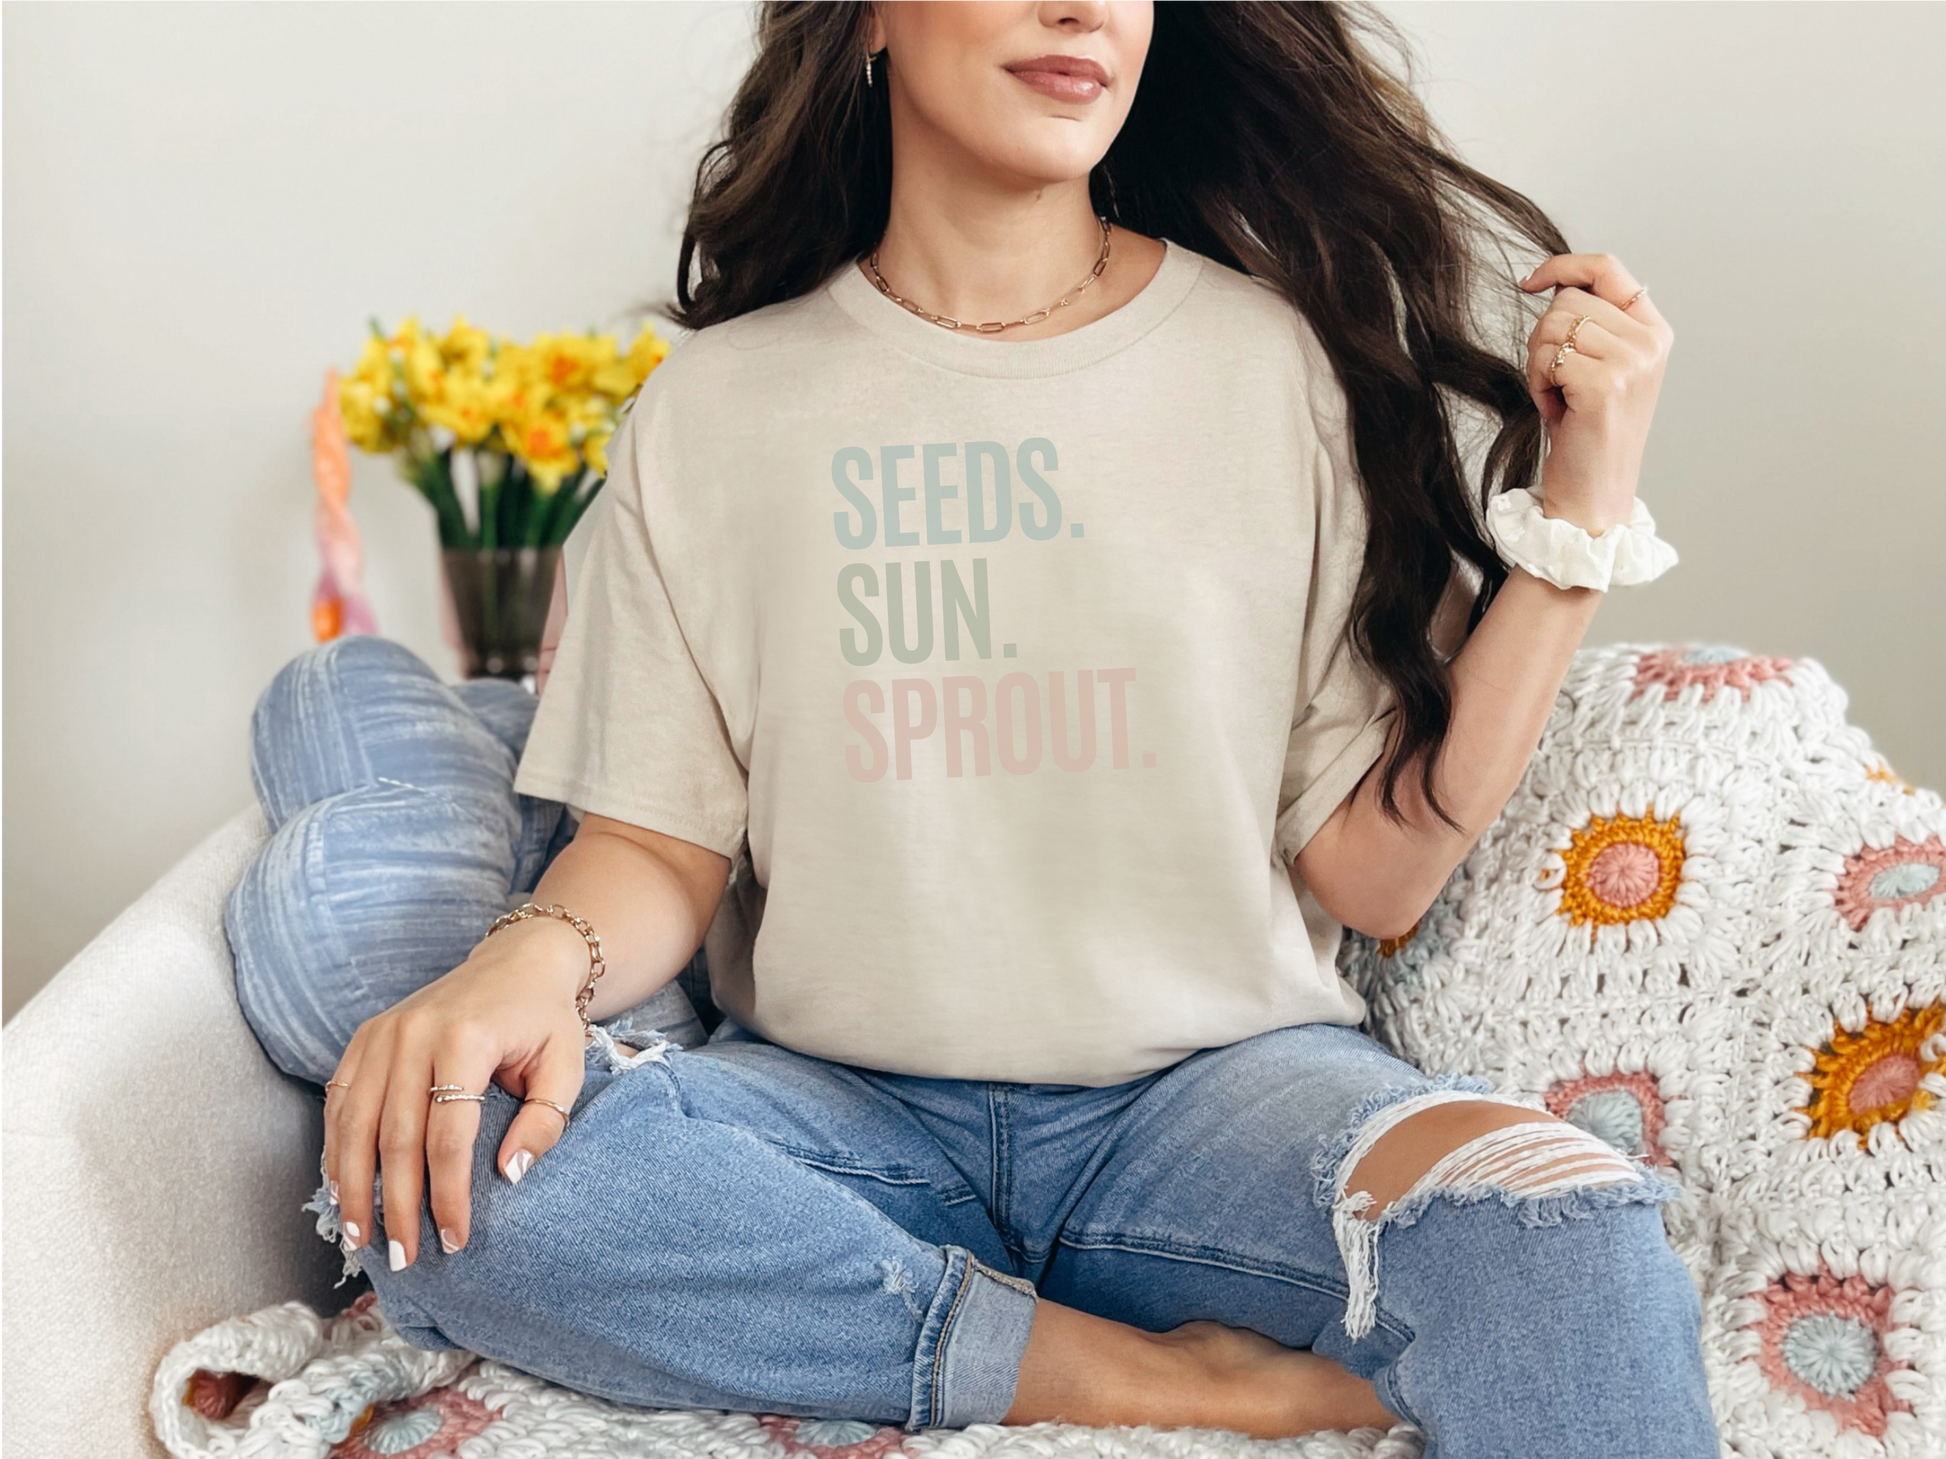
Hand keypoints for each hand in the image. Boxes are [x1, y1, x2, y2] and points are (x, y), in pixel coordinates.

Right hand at [322, 915, 591, 1267]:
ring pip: (355, 1124)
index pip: (448, 1135)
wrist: (517, 961)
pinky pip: (340, 1101)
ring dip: (354, 1187)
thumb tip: (508, 1176)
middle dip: (397, 1205)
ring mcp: (382, 1033)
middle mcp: (414, 1034)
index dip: (448, 1194)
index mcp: (465, 1039)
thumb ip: (544, 1122)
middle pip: (396, 1137)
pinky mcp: (365, 1037)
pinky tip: (342, 1190)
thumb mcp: (565, 1066)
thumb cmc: (544, 1019)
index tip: (455, 1239)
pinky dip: (337, 1149)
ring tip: (360, 1239)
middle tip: (404, 1258)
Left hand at [1519, 253, 1674, 533]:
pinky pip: (1547, 358)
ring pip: (1553, 326)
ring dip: (1540, 365)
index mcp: (1654, 330)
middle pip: (1568, 300)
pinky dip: (1539, 385)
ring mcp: (1633, 361)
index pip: (1607, 267)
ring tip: (1560, 399)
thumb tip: (1554, 282)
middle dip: (1545, 339)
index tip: (1530, 282)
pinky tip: (1558, 411)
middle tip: (1557, 382)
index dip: (1563, 266)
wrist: (1595, 494)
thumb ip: (1592, 323)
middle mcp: (1650, 341)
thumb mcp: (1600, 367)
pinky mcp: (1606, 383)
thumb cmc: (1588, 433)